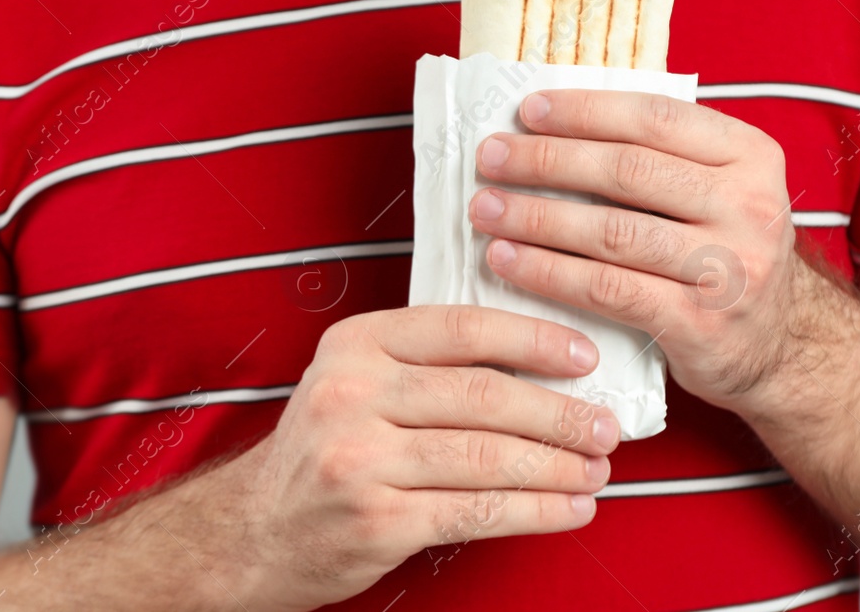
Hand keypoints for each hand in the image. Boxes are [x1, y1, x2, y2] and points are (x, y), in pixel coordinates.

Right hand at [220, 306, 618, 611]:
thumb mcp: (356, 379)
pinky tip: (567, 508)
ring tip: (595, 468)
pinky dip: (534, 511)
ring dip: (556, 466)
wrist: (256, 530)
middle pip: (484, 396)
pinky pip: (477, 512)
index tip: (582, 356)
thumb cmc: (325, 450)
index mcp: (356, 344)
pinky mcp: (377, 520)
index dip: (533, 340)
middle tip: (603, 426)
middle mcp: (352, 394)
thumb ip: (427, 361)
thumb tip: (537, 359)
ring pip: (487, 457)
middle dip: (559, 413)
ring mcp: (360, 459)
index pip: (462, 328)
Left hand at [468, 90, 802, 415]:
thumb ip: (663, 156)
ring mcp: (729, 268)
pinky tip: (508, 261)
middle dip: (547, 160)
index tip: (527, 112)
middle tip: (490, 158)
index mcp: (751, 155)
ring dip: (536, 217)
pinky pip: (607, 289)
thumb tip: (554, 124)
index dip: (584, 111)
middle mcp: (749, 207)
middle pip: (627, 170)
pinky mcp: (700, 324)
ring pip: (612, 231)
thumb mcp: (720, 191)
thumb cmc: (726, 255)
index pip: (656, 117)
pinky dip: (548, 272)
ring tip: (485, 209)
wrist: (781, 348)